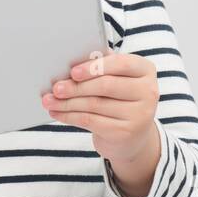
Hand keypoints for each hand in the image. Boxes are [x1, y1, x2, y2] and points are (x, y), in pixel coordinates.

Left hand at [40, 52, 161, 195]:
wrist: (132, 136)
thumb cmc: (119, 99)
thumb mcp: (117, 79)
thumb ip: (102, 66)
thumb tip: (72, 61)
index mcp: (145, 70)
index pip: (121, 64)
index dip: (94, 67)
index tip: (73, 71)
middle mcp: (148, 92)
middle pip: (105, 86)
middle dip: (76, 87)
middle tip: (56, 88)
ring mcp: (139, 114)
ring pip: (94, 104)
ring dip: (67, 102)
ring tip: (49, 100)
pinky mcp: (125, 132)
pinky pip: (90, 121)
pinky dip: (70, 116)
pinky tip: (57, 112)